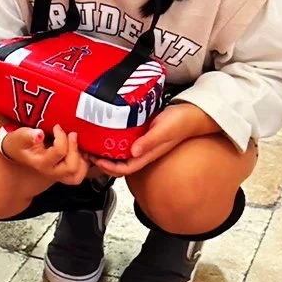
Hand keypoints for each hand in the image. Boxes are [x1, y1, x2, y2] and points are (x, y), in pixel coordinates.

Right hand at [1, 124, 91, 185]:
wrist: (15, 150)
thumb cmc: (18, 142)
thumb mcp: (19, 136)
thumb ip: (28, 135)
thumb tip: (39, 134)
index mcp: (41, 163)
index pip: (59, 152)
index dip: (61, 137)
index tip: (57, 126)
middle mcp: (51, 172)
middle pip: (71, 167)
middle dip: (74, 149)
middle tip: (72, 134)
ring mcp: (58, 174)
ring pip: (77, 175)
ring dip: (82, 160)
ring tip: (78, 145)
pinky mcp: (64, 171)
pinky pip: (79, 173)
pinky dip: (83, 163)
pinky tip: (80, 151)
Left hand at [92, 103, 219, 177]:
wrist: (193, 113)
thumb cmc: (181, 122)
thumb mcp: (164, 130)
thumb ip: (149, 141)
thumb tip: (133, 152)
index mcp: (147, 155)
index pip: (124, 169)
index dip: (108, 167)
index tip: (95, 158)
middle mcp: (142, 151)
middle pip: (119, 164)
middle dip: (102, 161)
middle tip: (87, 151)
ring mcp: (142, 143)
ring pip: (120, 153)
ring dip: (106, 151)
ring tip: (92, 142)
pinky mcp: (142, 134)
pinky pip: (124, 141)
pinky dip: (113, 140)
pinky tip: (105, 131)